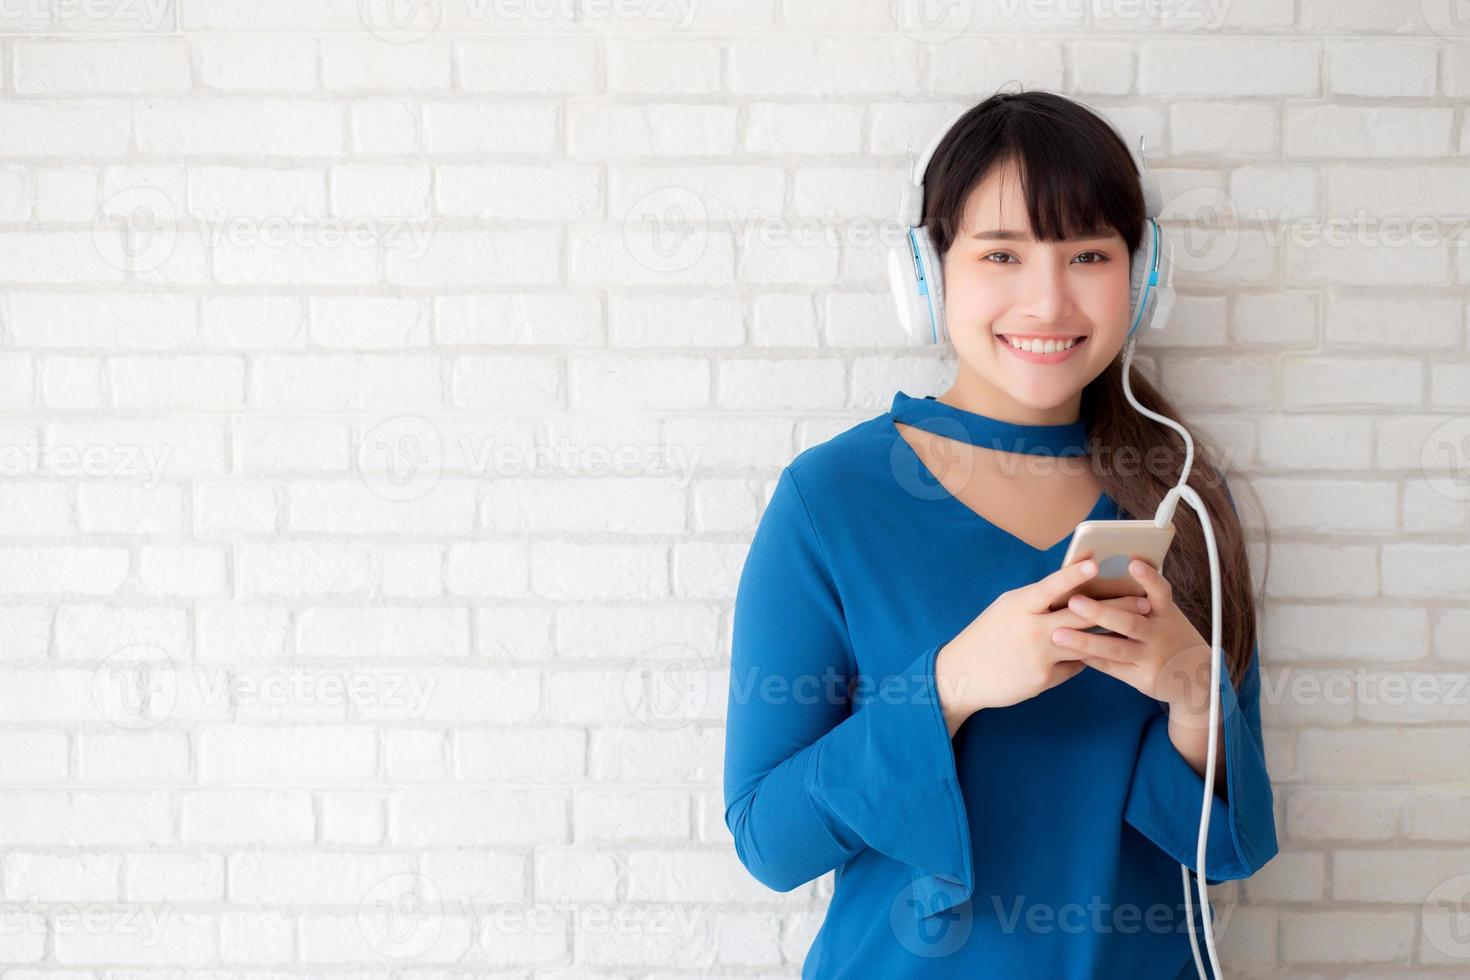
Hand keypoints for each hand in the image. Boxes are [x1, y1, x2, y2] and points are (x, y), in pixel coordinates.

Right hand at [934, 558, 1157, 735]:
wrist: (962, 675)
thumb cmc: (986, 636)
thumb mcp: (1006, 609)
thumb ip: (1037, 601)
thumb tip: (1070, 592)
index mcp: (1019, 606)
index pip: (1050, 587)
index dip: (1073, 575)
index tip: (1096, 563)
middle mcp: (1031, 629)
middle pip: (1080, 616)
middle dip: (1115, 607)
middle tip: (1143, 600)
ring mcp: (1040, 656)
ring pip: (1084, 642)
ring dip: (1109, 634)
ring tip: (1133, 628)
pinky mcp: (1044, 679)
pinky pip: (1073, 665)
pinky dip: (1080, 658)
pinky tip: (1085, 656)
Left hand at [1051, 558, 1217, 725]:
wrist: (1197, 675)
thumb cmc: (1168, 634)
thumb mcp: (1164, 615)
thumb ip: (1141, 600)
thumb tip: (1101, 575)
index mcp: (1166, 612)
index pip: (1160, 592)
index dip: (1148, 578)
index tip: (1132, 562)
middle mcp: (1161, 634)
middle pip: (1129, 622)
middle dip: (1101, 612)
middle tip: (1074, 601)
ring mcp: (1152, 658)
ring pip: (1115, 648)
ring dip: (1085, 641)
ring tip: (1058, 634)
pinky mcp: (1143, 678)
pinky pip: (1111, 667)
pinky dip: (1090, 659)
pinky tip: (1068, 653)